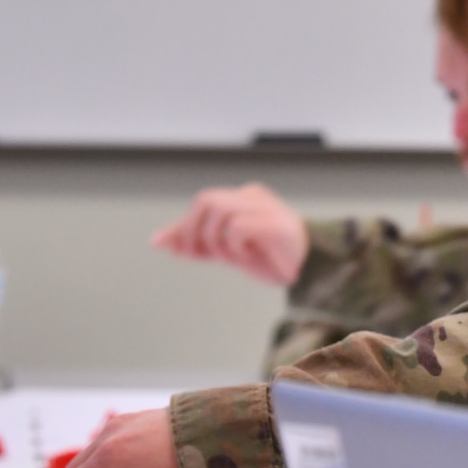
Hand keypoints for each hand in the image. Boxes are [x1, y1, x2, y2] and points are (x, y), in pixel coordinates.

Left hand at [151, 183, 309, 286]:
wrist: (308, 271)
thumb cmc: (269, 258)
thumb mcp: (224, 250)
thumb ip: (196, 243)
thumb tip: (158, 241)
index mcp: (241, 198)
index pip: (201, 204)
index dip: (182, 227)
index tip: (173, 249)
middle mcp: (252, 196)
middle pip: (206, 200)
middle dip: (192, 230)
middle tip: (197, 255)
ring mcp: (265, 206)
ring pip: (219, 210)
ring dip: (214, 239)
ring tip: (229, 256)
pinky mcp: (274, 223)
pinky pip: (237, 227)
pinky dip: (233, 244)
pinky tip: (246, 254)